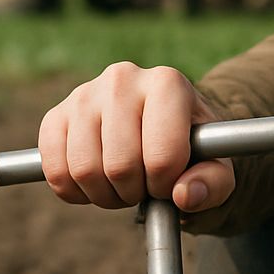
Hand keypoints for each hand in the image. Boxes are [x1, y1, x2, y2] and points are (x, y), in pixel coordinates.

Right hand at [38, 61, 233, 212]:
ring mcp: (84, 94)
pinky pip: (55, 171)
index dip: (166, 184)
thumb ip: (213, 183)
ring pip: (84, 170)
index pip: (162, 155)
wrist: (163, 127)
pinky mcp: (56, 115)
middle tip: (145, 186)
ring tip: (124, 184)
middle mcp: (122, 78)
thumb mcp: (218, 167)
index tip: (171, 181)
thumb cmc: (194, 149)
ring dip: (106, 195)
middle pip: (120, 165)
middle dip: (135, 192)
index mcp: (168, 83)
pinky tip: (97, 183)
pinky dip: (75, 192)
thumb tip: (184, 195)